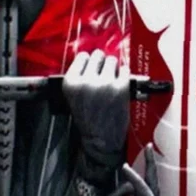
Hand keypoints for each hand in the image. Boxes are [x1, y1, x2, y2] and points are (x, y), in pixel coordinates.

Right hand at [63, 50, 129, 173]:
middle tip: (103, 73)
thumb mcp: (74, 96)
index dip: (89, 61)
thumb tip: (93, 56)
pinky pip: (125, 70)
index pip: (82, 56)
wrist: (101, 140)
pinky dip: (124, 75)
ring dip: (113, 68)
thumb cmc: (88, 119)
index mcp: (71, 83)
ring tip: (111, 80)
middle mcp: (86, 81)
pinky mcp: (121, 87)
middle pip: (98, 55)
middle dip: (102, 63)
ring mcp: (104, 83)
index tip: (93, 67)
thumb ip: (80, 77)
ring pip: (112, 60)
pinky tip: (120, 84)